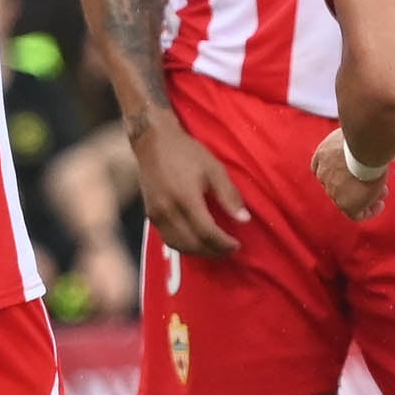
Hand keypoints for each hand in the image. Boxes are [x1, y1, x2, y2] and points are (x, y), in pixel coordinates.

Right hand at [127, 110, 248, 256]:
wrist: (152, 142)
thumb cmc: (186, 152)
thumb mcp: (213, 168)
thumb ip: (228, 195)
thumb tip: (244, 219)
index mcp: (186, 199)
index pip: (207, 233)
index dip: (223, 244)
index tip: (237, 245)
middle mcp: (168, 211)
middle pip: (192, 244)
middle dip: (213, 251)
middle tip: (229, 250)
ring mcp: (156, 215)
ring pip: (178, 246)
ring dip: (198, 252)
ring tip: (215, 249)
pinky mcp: (150, 215)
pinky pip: (168, 238)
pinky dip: (184, 245)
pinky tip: (196, 242)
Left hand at [310, 130, 388, 220]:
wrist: (366, 145)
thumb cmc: (365, 134)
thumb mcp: (358, 134)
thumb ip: (362, 143)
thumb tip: (380, 148)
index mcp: (323, 154)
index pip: (323, 167)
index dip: (340, 171)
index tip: (356, 171)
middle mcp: (323, 173)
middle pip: (338, 183)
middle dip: (356, 184)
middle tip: (374, 181)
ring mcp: (333, 189)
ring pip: (348, 199)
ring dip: (364, 197)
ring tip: (381, 192)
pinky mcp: (345, 203)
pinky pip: (356, 214)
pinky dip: (368, 211)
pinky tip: (379, 205)